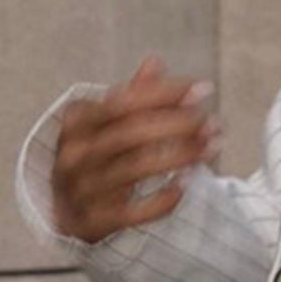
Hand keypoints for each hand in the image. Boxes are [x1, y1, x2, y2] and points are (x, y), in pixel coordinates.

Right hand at [52, 54, 222, 244]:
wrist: (66, 211)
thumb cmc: (96, 156)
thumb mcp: (105, 123)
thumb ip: (132, 97)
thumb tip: (156, 61)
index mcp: (77, 120)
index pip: (125, 101)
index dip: (166, 94)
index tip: (203, 89)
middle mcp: (74, 153)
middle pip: (133, 133)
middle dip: (179, 125)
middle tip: (213, 122)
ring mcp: (81, 188)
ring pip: (137, 168)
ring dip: (180, 156)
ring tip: (213, 147)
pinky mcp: (94, 220)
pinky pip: (134, 211)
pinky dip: (163, 199)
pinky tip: (188, 184)